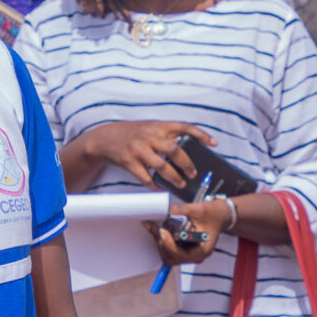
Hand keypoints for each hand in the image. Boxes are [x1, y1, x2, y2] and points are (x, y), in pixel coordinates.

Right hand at [80, 121, 207, 189]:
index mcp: (157, 126)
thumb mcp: (148, 127)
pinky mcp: (129, 162)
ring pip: (162, 166)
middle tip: (193, 173)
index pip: (184, 126)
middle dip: (187, 164)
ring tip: (181, 184)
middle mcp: (149, 136)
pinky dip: (154, 186)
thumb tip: (184, 144)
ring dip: (174, 177)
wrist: (103, 138)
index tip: (213, 143)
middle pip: (175, 150)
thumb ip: (165, 134)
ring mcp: (139, 150)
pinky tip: (160, 190)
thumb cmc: (130, 133)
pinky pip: (145, 178)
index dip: (201, 134)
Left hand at [149, 195, 233, 265]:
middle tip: (158, 228)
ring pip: (168, 256)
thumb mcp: (198, 208)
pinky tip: (162, 229)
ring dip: (162, 242)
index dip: (168, 244)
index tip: (162, 230)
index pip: (180, 255)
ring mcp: (189, 254)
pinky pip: (169, 251)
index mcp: (202, 250)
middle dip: (162, 243)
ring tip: (160, 228)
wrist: (220, 216)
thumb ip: (180, 209)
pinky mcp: (184, 250)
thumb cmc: (213, 214)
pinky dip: (163, 241)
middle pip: (171, 258)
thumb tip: (163, 210)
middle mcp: (195, 256)